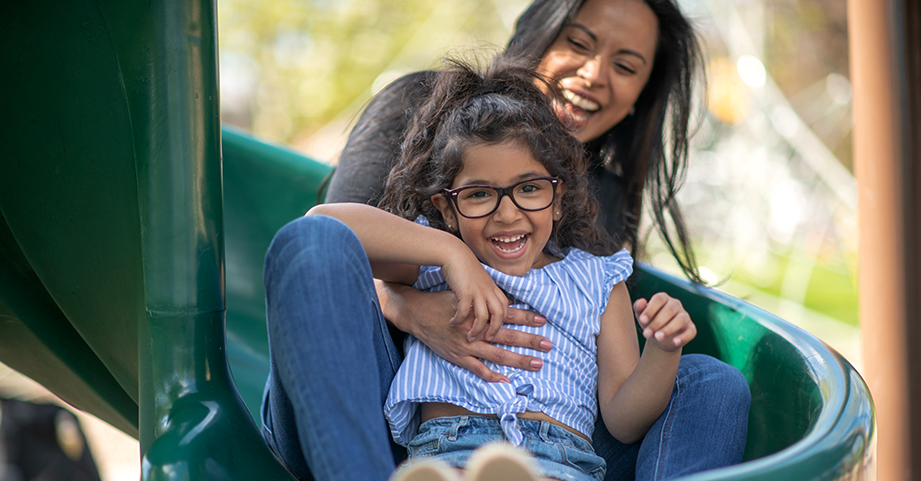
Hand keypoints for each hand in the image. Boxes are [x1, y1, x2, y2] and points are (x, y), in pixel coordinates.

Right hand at [377, 283, 553, 382]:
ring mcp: (468, 345)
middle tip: (548, 345)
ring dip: (519, 360)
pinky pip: (478, 369)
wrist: (416, 312)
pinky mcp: (458, 356)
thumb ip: (481, 300)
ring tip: (536, 364)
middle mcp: (476, 329)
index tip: (544, 320)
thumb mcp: (462, 294)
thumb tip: (503, 301)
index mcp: (479, 312)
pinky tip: (506, 381)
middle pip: (508, 336)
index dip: (527, 317)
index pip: (508, 315)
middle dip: (530, 341)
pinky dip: (492, 376)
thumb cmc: (440, 300)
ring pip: (498, 354)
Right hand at [439, 250, 508, 341]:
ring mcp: (478, 291)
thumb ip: (486, 290)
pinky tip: (452, 323)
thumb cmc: (465, 267)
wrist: (454, 254)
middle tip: (487, 339)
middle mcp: (488, 291)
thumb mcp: (480, 279)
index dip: (502, 320)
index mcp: (493, 288)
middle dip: (494, 329)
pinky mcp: (464, 292)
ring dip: (477, 329)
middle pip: (499, 314)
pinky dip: (459, 319)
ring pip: (483, 317)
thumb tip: (491, 300)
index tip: (497, 331)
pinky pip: (464, 311)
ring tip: (469, 337)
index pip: (505, 307)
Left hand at [633, 292, 696, 351]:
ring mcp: (685, 316)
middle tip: (646, 333)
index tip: (642, 320)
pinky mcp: (691, 328)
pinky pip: (690, 331)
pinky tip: (675, 342)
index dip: (650, 309)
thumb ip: (638, 308)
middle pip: (669, 310)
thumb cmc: (649, 322)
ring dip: (669, 329)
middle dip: (657, 322)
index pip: (659, 299)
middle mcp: (675, 304)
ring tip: (658, 337)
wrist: (659, 338)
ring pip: (680, 319)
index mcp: (663, 298)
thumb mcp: (641, 316)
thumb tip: (640, 302)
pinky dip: (684, 337)